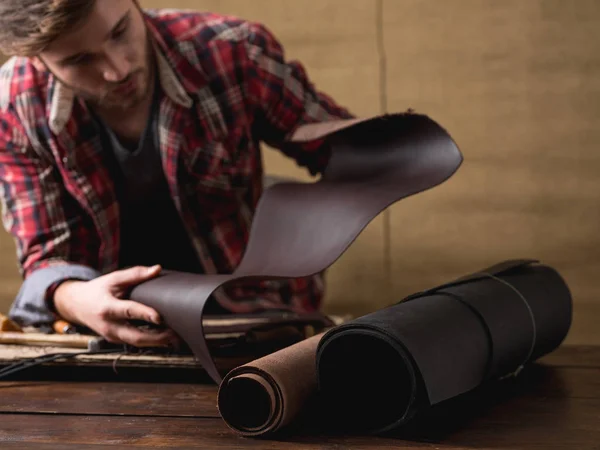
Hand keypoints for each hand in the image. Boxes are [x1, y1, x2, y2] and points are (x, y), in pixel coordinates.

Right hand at [53, 265, 178, 347]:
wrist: (75, 305)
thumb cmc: (96, 290)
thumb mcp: (113, 279)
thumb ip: (135, 274)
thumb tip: (156, 269)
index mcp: (107, 307)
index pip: (128, 311)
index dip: (144, 314)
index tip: (159, 317)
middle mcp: (108, 325)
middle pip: (134, 336)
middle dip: (157, 338)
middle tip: (175, 333)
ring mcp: (111, 335)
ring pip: (136, 344)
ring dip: (156, 342)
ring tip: (175, 337)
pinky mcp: (115, 340)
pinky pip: (134, 343)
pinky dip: (150, 342)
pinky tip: (164, 338)